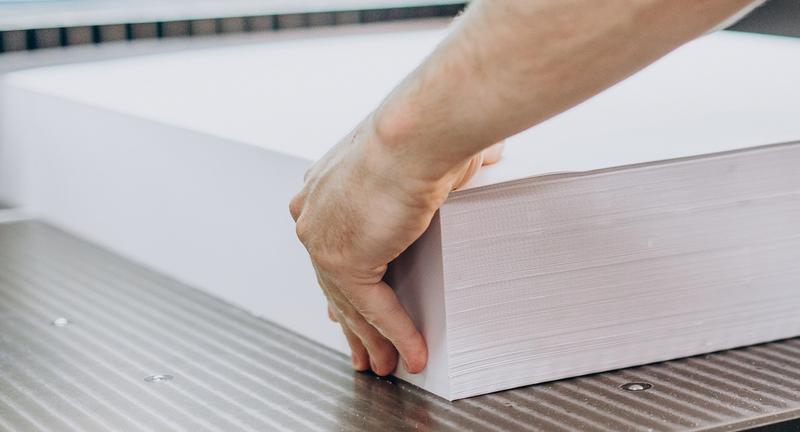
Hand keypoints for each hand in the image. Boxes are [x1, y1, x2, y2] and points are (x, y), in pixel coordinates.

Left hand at [290, 115, 501, 374]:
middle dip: (351, 323)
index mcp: (326, 186)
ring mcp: (323, 239)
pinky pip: (374, 308)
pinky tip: (412, 354)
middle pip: (333, 282)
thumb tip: (490, 156)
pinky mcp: (344, 261)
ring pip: (350, 303)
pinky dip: (396, 333)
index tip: (345, 311)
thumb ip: (449, 169)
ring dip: (373, 340)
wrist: (418, 131)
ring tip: (388, 365)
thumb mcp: (432, 153)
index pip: (329, 246)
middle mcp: (315, 213)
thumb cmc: (427, 129)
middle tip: (364, 352)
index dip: (341, 283)